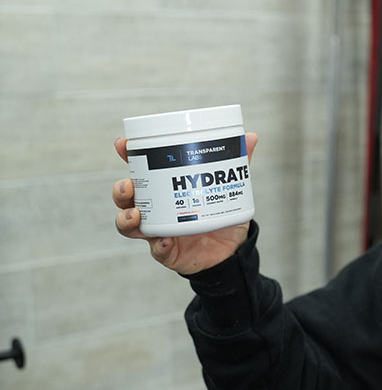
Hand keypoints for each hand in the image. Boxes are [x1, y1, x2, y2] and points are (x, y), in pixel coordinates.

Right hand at [113, 133, 257, 274]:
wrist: (231, 251)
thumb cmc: (221, 215)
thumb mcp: (230, 188)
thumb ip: (238, 165)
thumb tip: (251, 137)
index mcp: (166, 189)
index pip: (141, 171)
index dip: (129, 157)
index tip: (123, 144)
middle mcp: (157, 209)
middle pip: (128, 198)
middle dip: (121, 190)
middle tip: (129, 185)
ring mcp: (159, 232)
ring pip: (130, 226)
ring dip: (126, 218)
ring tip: (136, 213)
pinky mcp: (169, 252)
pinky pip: (158, 251)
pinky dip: (159, 246)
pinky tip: (164, 242)